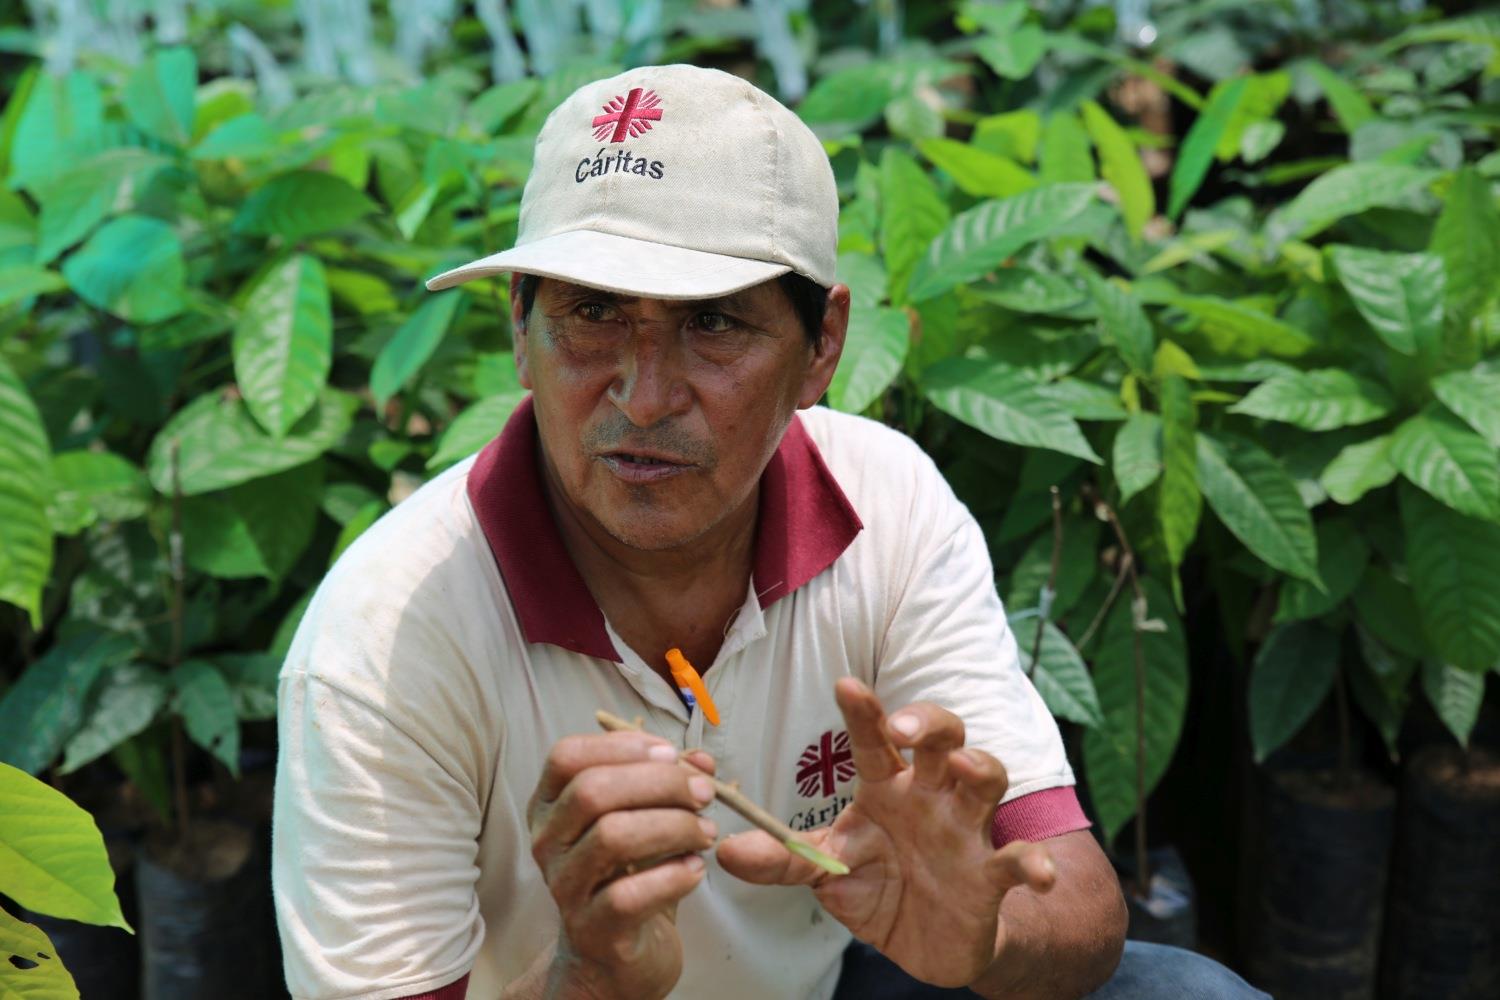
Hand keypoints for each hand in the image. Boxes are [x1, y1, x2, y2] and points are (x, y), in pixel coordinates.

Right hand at [527, 732, 717, 999]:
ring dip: (673, 826)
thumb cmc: (631, 873)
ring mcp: (564, 886)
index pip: (567, 756)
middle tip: (703, 793)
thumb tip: (702, 762)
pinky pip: (628, 895)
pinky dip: (672, 876)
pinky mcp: (590, 928)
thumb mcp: (648, 820)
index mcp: (552, 805)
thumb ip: (672, 784)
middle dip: (660, 783)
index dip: (621, 746)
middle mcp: (548, 842)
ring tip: (706, 833)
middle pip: (593, 791)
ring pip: (612, 837)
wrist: (615, 953)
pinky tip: (695, 870)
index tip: (671, 753)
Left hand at [716, 678, 1055, 987]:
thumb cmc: (879, 889)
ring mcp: (966, 830)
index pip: (873, 741)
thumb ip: (781, 861)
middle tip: (903, 729)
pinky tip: (1034, 872)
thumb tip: (724, 850)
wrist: (932, 944)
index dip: (864, 711)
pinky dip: (1031, 863)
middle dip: (925, 723)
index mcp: (886, 788)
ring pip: (985, 776)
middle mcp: (930, 796)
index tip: (845, 685)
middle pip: (939, 737)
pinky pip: (1018, 859)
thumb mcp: (826, 872)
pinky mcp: (992, 875)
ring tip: (963, 764)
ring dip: (978, 765)